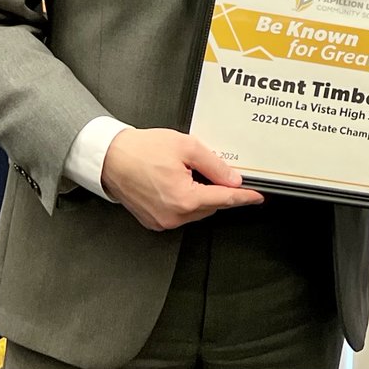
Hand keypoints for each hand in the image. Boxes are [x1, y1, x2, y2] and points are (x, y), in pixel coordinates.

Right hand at [100, 128, 262, 230]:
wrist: (110, 158)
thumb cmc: (142, 150)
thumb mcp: (186, 147)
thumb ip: (214, 165)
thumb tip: (233, 179)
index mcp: (184, 199)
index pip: (224, 200)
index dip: (244, 197)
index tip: (257, 197)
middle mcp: (173, 216)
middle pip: (211, 205)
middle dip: (217, 188)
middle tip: (209, 167)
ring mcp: (162, 221)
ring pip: (196, 210)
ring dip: (200, 194)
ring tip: (185, 170)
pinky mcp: (153, 221)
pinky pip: (180, 212)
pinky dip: (185, 199)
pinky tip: (177, 180)